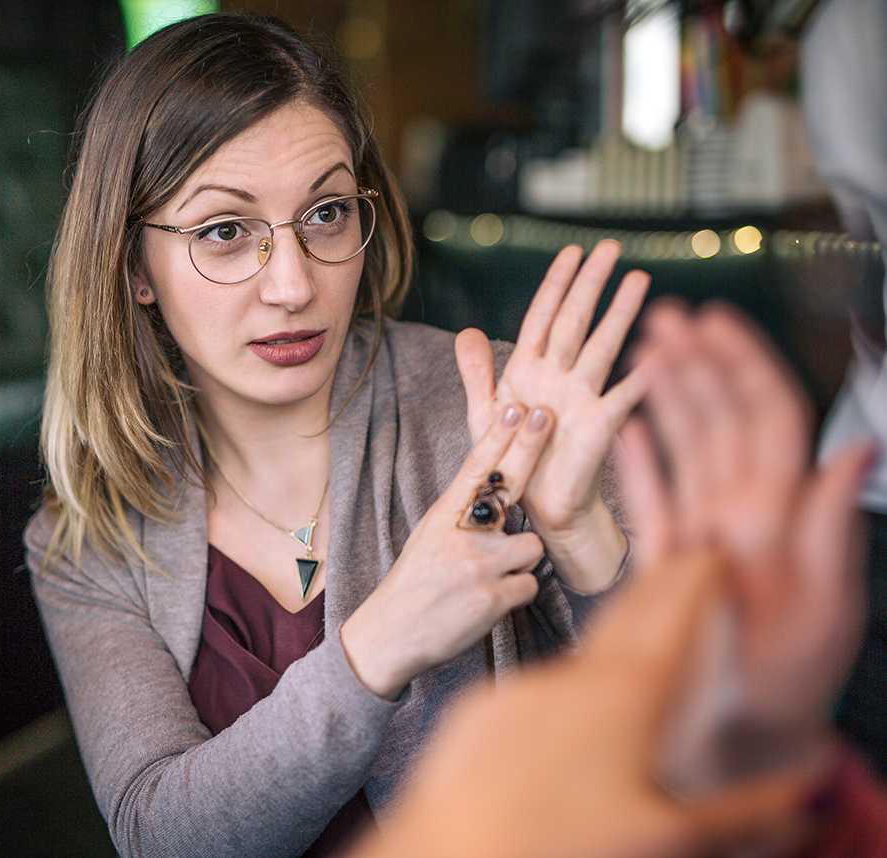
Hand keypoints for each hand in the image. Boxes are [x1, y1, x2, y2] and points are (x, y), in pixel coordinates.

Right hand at [340, 401, 554, 698]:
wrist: (391, 634)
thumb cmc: (416, 581)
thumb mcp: (431, 535)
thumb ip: (463, 513)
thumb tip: (501, 491)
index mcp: (444, 516)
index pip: (476, 468)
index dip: (499, 435)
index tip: (516, 406)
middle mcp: (462, 534)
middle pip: (508, 484)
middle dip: (530, 447)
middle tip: (547, 415)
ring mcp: (478, 565)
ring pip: (532, 547)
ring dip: (520, 562)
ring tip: (491, 577)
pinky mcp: (493, 599)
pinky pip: (530, 585)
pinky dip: (516, 594)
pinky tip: (490, 602)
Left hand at [352, 550, 825, 857]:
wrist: (457, 847)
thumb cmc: (564, 843)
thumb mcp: (667, 832)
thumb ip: (739, 810)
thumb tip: (798, 798)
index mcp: (628, 697)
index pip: (673, 619)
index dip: (694, 580)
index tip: (709, 551)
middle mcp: (576, 677)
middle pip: (627, 619)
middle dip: (656, 590)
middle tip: (676, 562)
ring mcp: (526, 686)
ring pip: (580, 662)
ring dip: (609, 651)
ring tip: (629, 647)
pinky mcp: (485, 704)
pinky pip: (535, 694)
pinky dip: (558, 698)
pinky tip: (560, 732)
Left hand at [455, 241, 650, 585]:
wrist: (539, 503)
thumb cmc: (514, 457)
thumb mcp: (485, 413)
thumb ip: (477, 373)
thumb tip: (466, 331)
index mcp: (530, 370)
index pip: (543, 316)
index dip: (556, 284)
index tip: (572, 251)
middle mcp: (559, 376)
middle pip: (576, 321)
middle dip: (592, 285)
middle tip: (612, 248)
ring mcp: (582, 398)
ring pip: (601, 346)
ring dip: (619, 314)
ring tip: (639, 280)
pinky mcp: (599, 426)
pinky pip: (622, 397)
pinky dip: (639, 378)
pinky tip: (657, 356)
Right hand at [620, 302, 872, 774]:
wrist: (739, 737)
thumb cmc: (789, 681)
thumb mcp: (825, 609)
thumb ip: (831, 527)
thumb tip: (858, 449)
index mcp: (780, 515)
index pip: (766, 418)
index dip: (743, 365)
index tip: (715, 322)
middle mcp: (742, 511)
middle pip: (720, 418)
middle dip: (695, 362)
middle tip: (663, 317)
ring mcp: (702, 530)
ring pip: (685, 445)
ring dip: (666, 395)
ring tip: (644, 351)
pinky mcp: (667, 557)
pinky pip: (650, 497)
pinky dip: (636, 460)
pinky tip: (625, 429)